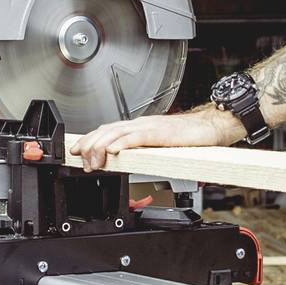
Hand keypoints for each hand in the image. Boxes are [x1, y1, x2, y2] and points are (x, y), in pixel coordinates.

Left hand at [73, 106, 244, 171]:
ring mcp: (150, 127)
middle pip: (107, 131)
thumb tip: (126, 160)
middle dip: (90, 145)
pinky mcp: (160, 133)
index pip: (107, 130)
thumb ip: (142, 149)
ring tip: (92, 159)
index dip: (89, 139)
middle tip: (80, 159)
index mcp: (139, 127)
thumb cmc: (187, 136)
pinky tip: (113, 151)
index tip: (76, 150)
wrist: (209, 127)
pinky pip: (137, 138)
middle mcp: (141, 124)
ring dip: (101, 146)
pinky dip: (122, 143)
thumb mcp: (158, 143)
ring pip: (117, 133)